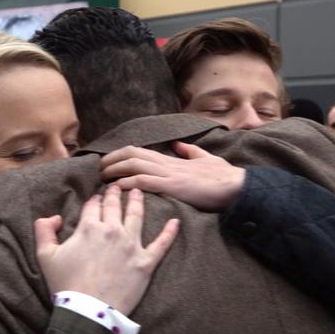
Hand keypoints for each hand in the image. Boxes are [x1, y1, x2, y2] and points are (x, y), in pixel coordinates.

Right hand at [34, 185, 178, 314]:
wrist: (88, 312)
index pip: (93, 206)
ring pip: (137, 216)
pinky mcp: (145, 262)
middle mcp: (112, 231)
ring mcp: (131, 246)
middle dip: (116, 194)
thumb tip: (54, 217)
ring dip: (138, 202)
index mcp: (89, 228)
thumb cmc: (66, 285)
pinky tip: (176, 222)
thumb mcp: (45, 256)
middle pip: (115, 206)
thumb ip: (44, 230)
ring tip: (139, 192)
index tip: (98, 196)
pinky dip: (170, 232)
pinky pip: (161, 244)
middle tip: (118, 186)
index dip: (95, 200)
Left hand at [100, 142, 245, 211]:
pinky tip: (115, 188)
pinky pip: (143, 181)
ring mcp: (169, 173)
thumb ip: (190, 152)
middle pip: (131, 153)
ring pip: (134, 164)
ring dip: (114, 170)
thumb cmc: (224, 176)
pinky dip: (126, 183)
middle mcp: (167, 162)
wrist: (236, 186)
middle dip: (111, 159)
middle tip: (98, 168)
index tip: (109, 161)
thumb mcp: (205, 159)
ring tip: (101, 178)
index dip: (121, 154)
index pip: (140, 150)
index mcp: (173, 158)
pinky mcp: (172, 186)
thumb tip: (178, 145)